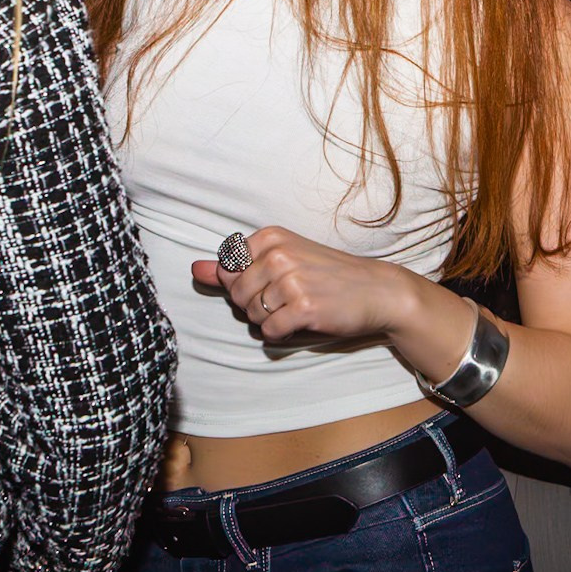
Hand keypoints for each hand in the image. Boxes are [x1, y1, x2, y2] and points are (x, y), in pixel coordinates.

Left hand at [191, 225, 413, 343]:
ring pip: (251, 315)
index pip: (227, 269)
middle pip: (236, 295)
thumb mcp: (281, 260)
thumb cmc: (326, 275)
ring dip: (270, 321)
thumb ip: (233, 266)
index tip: (272, 280)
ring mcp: (291, 280)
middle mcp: (278, 254)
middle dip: (255, 305)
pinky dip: (281, 334)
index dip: (244, 284)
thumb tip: (194, 269)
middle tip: (287, 299)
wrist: (376, 290)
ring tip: (296, 308)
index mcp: (270, 237)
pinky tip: (301, 322)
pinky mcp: (303, 307)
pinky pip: (269, 332)